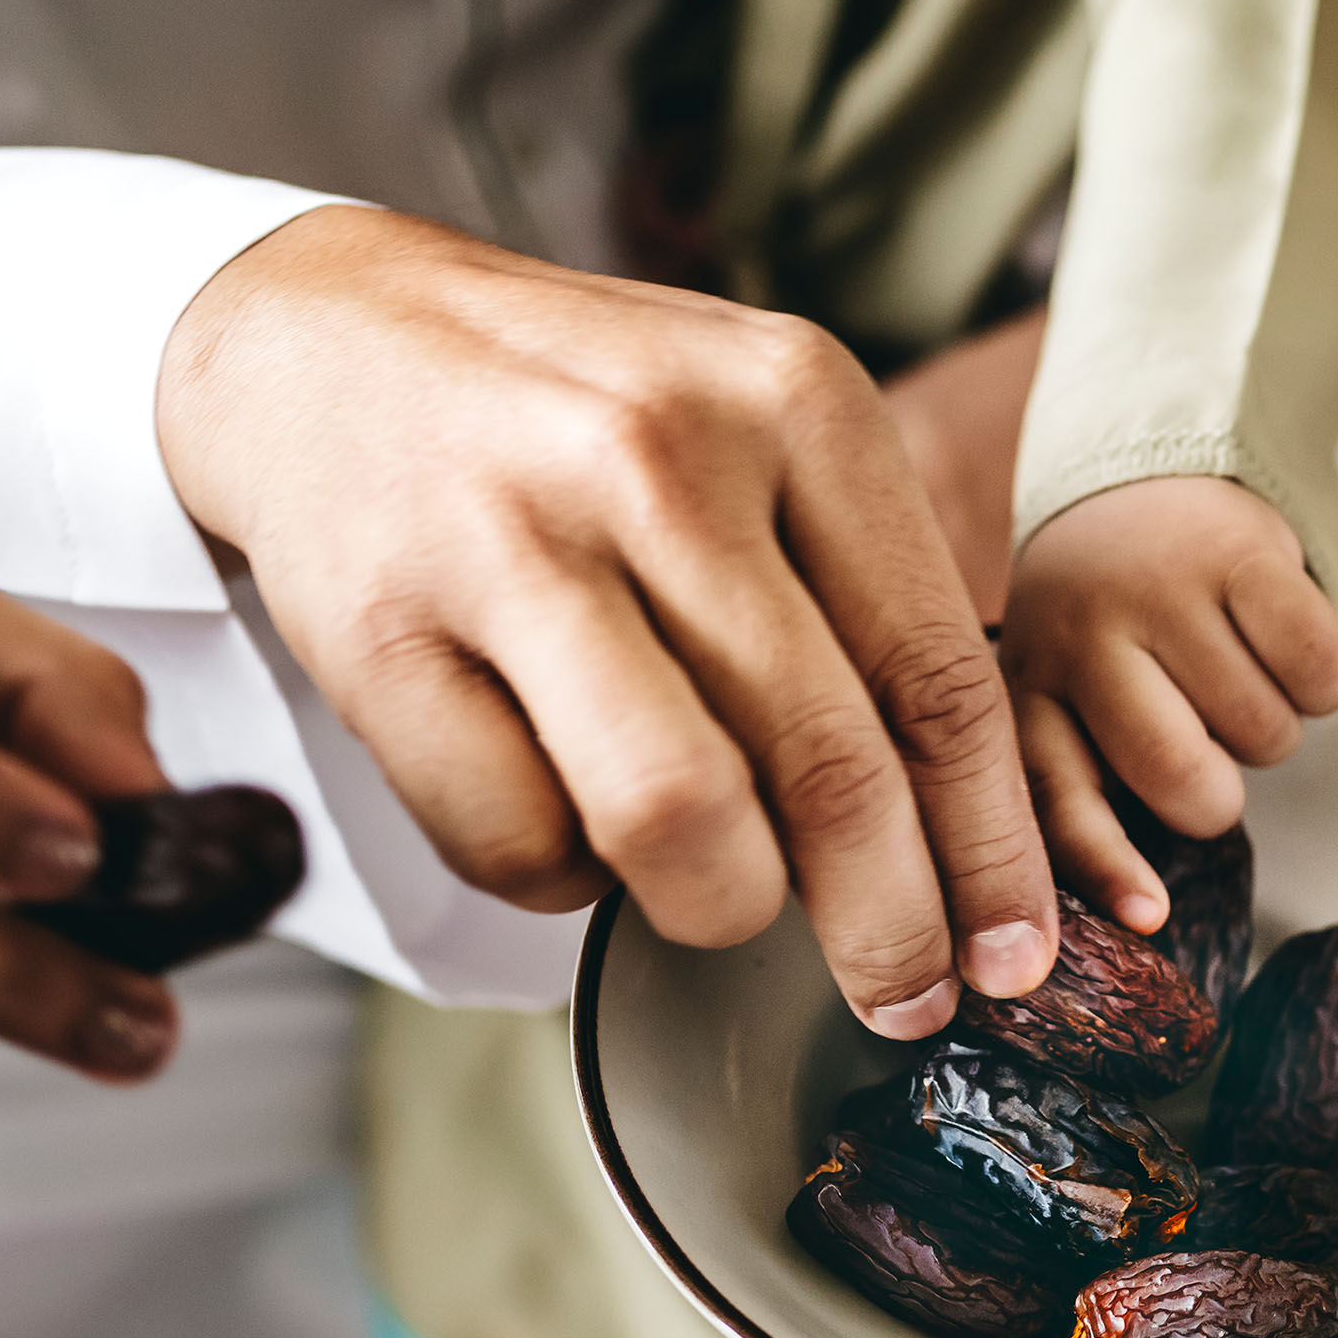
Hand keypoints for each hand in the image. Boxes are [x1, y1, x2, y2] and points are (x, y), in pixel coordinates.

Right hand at [159, 206, 1055, 1036]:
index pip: (942, 678)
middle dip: (888, 930)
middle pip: (829, 771)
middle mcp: (665, 458)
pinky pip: (520, 845)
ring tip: (716, 894)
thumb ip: (864, 599)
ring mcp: (514, 540)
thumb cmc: (586, 424)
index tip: (1013, 955)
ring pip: (679, 824)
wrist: (324, 339)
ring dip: (718, 909)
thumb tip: (967, 842)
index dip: (993, 850)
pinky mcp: (382, 632)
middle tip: (904, 998)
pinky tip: (567, 815)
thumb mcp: (759, 439)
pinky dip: (564, 879)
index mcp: (798, 401)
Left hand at [1002, 478, 1337, 928]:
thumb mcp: (1063, 695)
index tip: (1153, 917)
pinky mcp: (1241, 552)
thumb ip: (1081, 784)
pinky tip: (1278, 643)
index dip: (1107, 867)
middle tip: (1205, 744)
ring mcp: (1160, 590)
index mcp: (1027, 690)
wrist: (1145, 474)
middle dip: (1219, 794)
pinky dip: (1321, 680)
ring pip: (1266, 737)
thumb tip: (1137, 913)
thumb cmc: (1109, 623)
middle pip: (1187, 782)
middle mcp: (1081, 638)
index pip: (1059, 799)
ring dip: (1270, 728)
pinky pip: (1320, 674)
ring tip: (1228, 670)